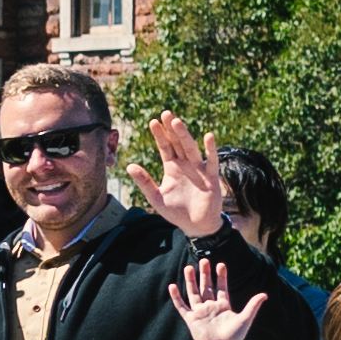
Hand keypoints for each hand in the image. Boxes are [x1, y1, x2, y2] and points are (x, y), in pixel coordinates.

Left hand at [141, 108, 229, 241]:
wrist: (196, 226)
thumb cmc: (176, 212)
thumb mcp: (156, 197)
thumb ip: (144, 182)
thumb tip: (129, 166)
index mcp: (172, 168)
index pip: (165, 147)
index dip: (159, 135)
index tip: (152, 121)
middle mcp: (185, 165)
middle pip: (177, 143)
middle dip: (171, 129)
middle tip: (165, 113)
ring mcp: (198, 169)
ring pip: (191, 148)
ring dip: (184, 135)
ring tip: (177, 122)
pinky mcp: (211, 177)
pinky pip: (211, 160)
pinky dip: (210, 149)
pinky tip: (208, 136)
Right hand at [174, 253, 262, 339]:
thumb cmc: (234, 336)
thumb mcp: (245, 319)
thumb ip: (253, 306)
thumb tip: (265, 295)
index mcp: (223, 306)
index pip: (221, 287)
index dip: (221, 276)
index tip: (221, 264)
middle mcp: (210, 307)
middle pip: (206, 287)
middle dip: (205, 274)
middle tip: (204, 260)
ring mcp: (200, 312)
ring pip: (193, 293)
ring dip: (191, 281)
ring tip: (188, 267)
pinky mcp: (191, 318)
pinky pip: (181, 306)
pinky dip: (176, 297)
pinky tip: (172, 286)